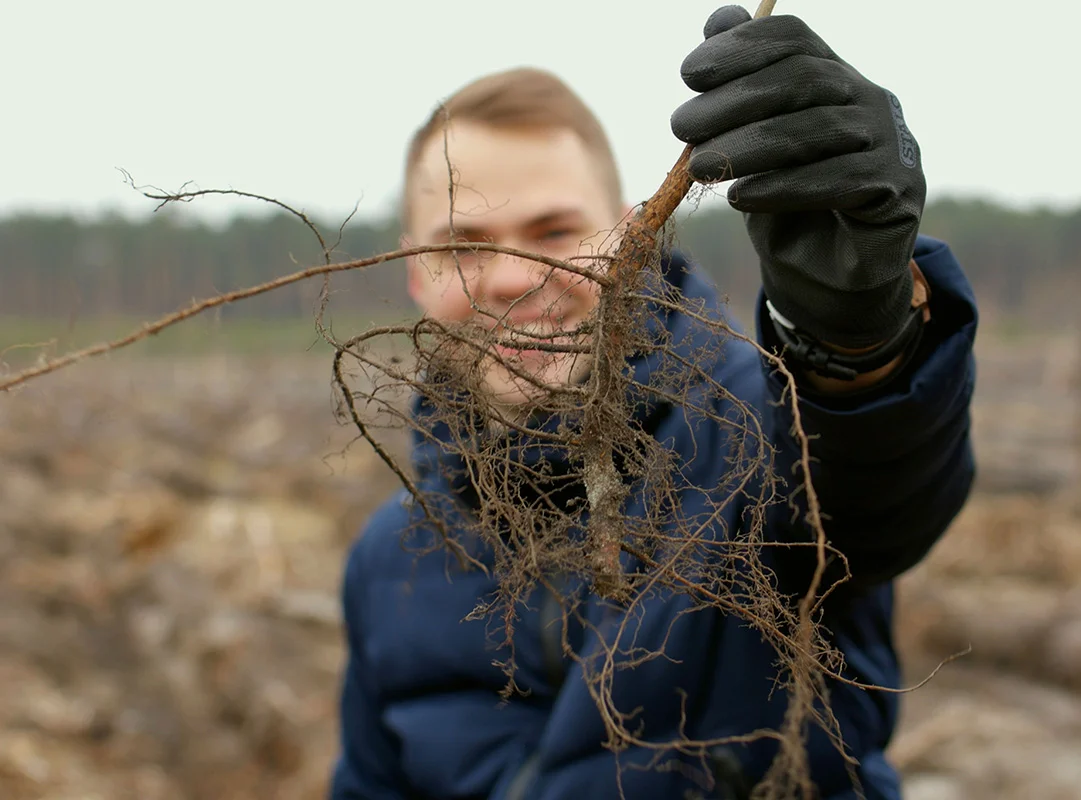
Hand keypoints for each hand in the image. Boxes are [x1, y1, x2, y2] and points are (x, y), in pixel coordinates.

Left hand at [671, 6, 925, 348]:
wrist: (825, 273)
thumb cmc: (784, 200)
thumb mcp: (750, 144)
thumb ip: (737, 87)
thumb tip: (717, 18)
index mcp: (834, 75)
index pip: (794, 38)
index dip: (741, 47)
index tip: (689, 74)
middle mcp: (868, 98)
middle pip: (802, 80)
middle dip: (732, 101)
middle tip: (680, 128)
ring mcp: (890, 142)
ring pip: (816, 131)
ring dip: (748, 147)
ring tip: (697, 168)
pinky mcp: (897, 190)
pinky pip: (838, 181)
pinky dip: (782, 187)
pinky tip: (740, 196)